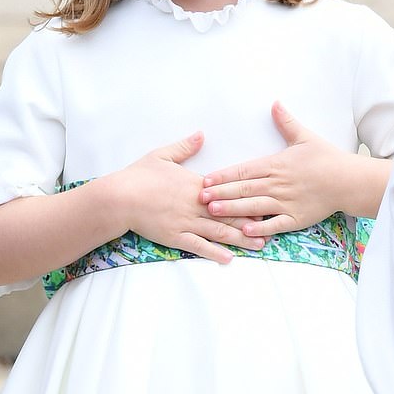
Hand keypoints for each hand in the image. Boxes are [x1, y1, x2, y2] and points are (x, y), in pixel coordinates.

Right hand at [115, 132, 266, 264]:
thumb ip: (185, 146)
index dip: (248, 197)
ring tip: (260, 245)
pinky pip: (198, 246)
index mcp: (196, 185)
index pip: (228, 192)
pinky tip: (229, 258)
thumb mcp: (162, 155)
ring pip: (219, 232)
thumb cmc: (138, 176)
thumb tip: (201, 134)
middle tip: (274, 226)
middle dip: (252, 221)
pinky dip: (215, 253)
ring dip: (241, 239)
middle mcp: (195, 205)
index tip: (267, 199)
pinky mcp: (175, 237)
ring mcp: (186, 222)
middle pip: (229, 214)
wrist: (119, 197)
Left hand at [200, 102, 388, 233]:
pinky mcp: (296, 218)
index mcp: (276, 164)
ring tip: (213, 211)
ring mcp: (286, 202)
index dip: (223, 175)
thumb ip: (286, 122)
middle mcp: (277, 184)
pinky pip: (275, 224)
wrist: (348, 180)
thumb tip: (275, 103)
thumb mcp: (305, 137)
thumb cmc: (327, 158)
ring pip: (254, 206)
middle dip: (220, 193)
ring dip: (232, 209)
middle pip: (243, 189)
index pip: (244, 170)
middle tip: (199, 197)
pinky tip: (245, 230)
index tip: (206, 179)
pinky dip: (260, 227)